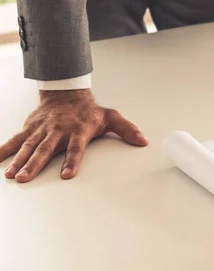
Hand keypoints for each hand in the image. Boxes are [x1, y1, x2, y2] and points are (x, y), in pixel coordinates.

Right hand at [1, 89, 147, 182]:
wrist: (66, 92)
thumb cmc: (89, 110)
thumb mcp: (111, 117)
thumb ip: (127, 129)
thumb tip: (144, 141)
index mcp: (78, 130)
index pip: (75, 148)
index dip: (72, 160)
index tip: (67, 175)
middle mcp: (58, 130)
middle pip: (46, 149)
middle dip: (35, 164)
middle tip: (25, 179)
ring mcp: (42, 129)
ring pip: (28, 146)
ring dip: (19, 160)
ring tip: (11, 175)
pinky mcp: (30, 128)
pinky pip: (15, 140)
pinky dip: (4, 150)